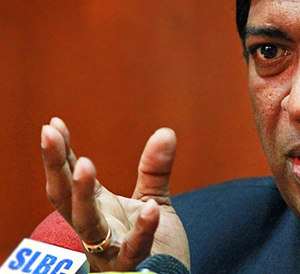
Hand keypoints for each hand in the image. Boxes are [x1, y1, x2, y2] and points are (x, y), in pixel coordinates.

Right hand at [41, 118, 189, 270]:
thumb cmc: (156, 246)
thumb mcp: (152, 201)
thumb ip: (154, 170)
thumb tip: (166, 131)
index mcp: (97, 211)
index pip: (71, 177)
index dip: (61, 152)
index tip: (53, 124)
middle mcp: (95, 231)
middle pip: (66, 198)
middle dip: (55, 166)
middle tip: (48, 133)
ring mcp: (111, 250)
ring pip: (88, 223)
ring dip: (82, 194)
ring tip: (84, 163)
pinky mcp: (134, 266)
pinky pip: (135, 248)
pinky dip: (143, 229)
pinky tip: (150, 208)